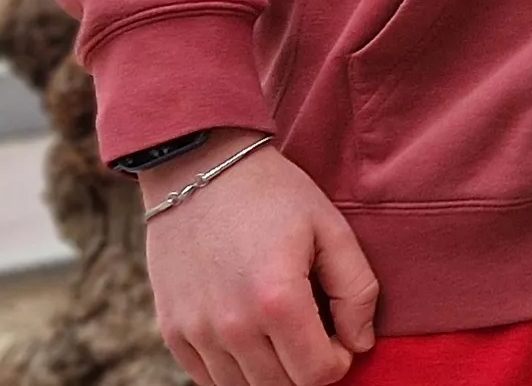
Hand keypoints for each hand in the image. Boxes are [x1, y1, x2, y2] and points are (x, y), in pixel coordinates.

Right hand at [143, 133, 379, 385]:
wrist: (198, 167)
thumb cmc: (272, 195)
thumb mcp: (330, 228)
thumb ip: (357, 290)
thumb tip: (360, 343)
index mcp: (277, 301)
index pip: (317, 375)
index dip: (338, 360)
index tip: (338, 334)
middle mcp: (232, 325)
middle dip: (306, 366)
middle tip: (311, 328)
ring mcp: (196, 331)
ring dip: (270, 370)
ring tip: (279, 328)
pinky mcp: (171, 329)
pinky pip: (208, 378)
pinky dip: (233, 368)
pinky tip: (248, 333)